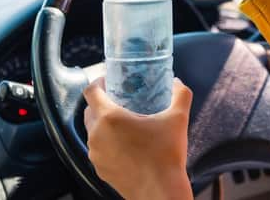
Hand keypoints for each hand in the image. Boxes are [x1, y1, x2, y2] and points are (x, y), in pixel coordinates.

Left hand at [83, 77, 192, 199]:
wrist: (160, 192)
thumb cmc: (166, 154)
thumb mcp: (178, 119)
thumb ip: (180, 94)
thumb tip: (177, 82)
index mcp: (109, 118)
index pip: (90, 92)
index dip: (98, 82)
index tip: (109, 80)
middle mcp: (96, 135)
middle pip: (89, 110)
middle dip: (102, 102)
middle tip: (121, 99)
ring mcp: (95, 154)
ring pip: (92, 131)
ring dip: (103, 123)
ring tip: (124, 122)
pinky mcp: (99, 169)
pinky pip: (98, 149)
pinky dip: (107, 142)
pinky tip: (126, 144)